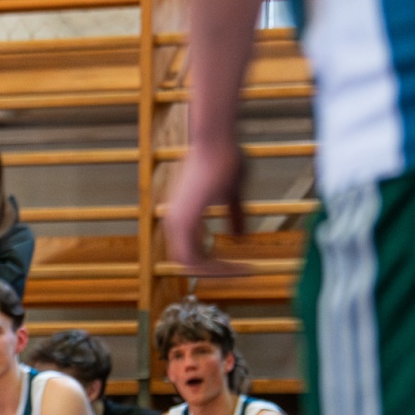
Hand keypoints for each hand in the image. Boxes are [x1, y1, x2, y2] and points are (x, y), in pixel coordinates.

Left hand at [166, 129, 246, 275]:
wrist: (216, 141)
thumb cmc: (224, 158)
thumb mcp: (233, 194)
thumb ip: (234, 217)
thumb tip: (240, 238)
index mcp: (183, 214)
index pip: (191, 253)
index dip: (212, 265)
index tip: (238, 267)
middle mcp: (174, 219)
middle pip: (187, 263)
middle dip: (214, 272)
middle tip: (239, 273)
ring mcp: (176, 220)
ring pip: (188, 264)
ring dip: (215, 272)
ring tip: (239, 272)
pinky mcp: (182, 219)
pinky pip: (192, 258)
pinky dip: (213, 266)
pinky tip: (234, 265)